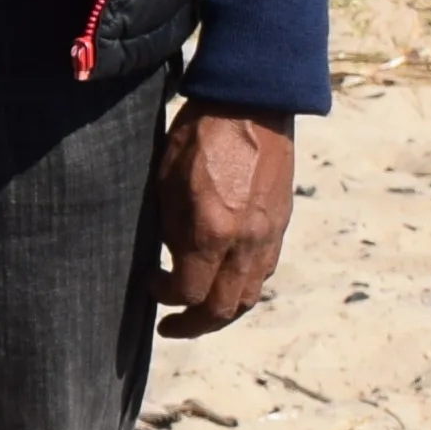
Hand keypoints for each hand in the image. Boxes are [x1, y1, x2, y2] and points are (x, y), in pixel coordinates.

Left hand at [144, 103, 293, 335]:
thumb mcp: (166, 183)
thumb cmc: (197, 135)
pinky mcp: (281, 224)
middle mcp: (245, 242)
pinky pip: (264, 271)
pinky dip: (243, 286)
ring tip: (198, 312)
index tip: (149, 283)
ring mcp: (268, 235)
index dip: (163, 297)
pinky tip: (224, 279)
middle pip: (224, 309)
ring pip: (249, 296)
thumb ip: (170, 231)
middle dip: (194, 326)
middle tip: (170, 327)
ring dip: (223, 312)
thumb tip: (169, 263)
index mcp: (211, 232)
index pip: (188, 293)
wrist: (251, 102)